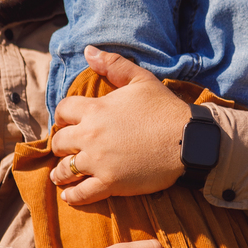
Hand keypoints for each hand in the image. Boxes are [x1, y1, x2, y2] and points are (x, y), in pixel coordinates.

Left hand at [50, 47, 191, 205]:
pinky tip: (69, 195)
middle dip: (60, 144)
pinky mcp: (110, 183)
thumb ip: (113, 64)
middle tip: (64, 149)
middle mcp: (91, 135)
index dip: (63, 116)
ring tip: (59, 175)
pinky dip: (73, 196)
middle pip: (60, 141)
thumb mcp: (141, 79)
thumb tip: (88, 51)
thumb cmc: (165, 109)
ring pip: (65, 169)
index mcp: (96, 109)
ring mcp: (98, 162)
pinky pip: (81, 193)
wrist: (187, 141)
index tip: (67, 123)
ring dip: (60, 172)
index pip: (64, 110)